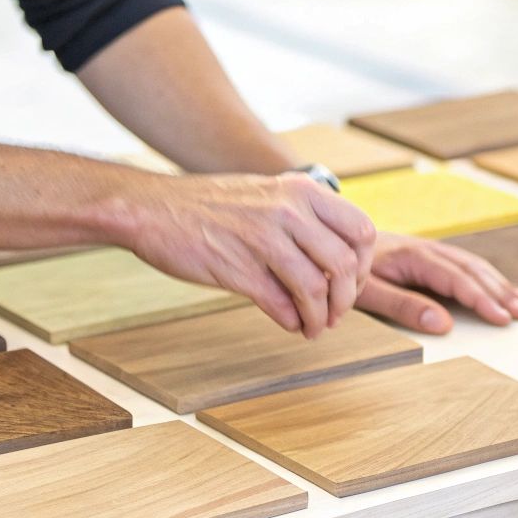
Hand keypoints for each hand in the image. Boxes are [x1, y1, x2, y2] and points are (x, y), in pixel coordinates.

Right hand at [127, 172, 374, 337]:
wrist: (153, 209)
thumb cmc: (210, 206)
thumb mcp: (268, 194)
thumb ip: (304, 218)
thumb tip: (339, 261)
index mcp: (301, 191)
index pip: (361, 231)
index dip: (364, 265)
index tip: (353, 282)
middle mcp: (288, 211)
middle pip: (345, 265)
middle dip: (347, 299)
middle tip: (336, 313)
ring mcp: (263, 240)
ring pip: (316, 290)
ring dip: (320, 317)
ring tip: (314, 326)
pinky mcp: (238, 270)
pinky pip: (282, 305)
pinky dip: (294, 322)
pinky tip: (291, 325)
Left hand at [358, 232, 517, 333]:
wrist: (329, 240)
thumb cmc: (346, 272)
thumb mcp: (368, 294)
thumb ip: (404, 307)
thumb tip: (443, 325)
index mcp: (413, 257)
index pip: (456, 278)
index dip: (481, 298)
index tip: (501, 317)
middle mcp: (425, 249)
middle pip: (471, 270)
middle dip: (498, 292)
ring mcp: (427, 250)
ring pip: (471, 265)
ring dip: (496, 284)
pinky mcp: (425, 254)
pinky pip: (462, 264)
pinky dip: (484, 277)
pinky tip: (497, 288)